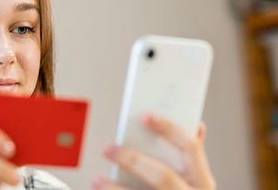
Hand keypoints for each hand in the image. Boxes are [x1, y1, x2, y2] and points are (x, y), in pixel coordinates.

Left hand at [92, 114, 215, 189]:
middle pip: (163, 175)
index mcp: (203, 181)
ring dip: (115, 189)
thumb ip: (191, 156)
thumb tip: (197, 124)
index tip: (145, 115)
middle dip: (132, 160)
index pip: (190, 147)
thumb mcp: (196, 180)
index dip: (169, 128)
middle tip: (107, 148)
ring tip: (96, 181)